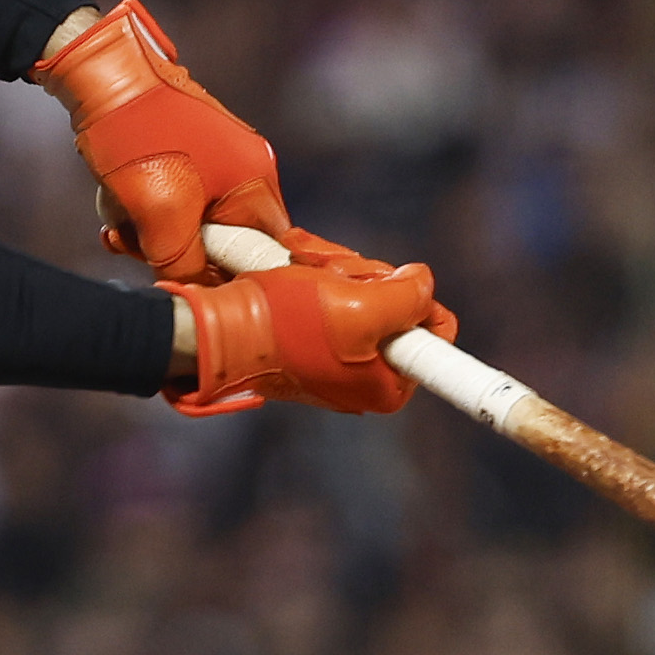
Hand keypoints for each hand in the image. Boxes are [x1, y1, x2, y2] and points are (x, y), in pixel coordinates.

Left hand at [34, 0, 309, 283]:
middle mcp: (245, 167)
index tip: (192, 283)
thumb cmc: (137, 135)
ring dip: (148, 227)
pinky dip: (140, 203)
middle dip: (172, 248)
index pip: (266, 251)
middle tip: (132, 242)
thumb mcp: (161, 214)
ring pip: (186, 221)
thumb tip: (194, 293)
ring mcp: (214, 156)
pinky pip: (169, 196)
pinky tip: (113, 196)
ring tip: (116, 214)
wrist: (98, 70)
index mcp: (256, 180)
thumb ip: (186, 265)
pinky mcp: (184, 148)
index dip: (231, 276)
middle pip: (220, 240)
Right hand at [173, 256, 456, 416]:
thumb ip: (408, 296)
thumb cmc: (283, 326)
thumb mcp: (360, 305)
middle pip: (396, 301)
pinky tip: (293, 271)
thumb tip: (423, 283)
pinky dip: (315, 275)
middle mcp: (367, 376)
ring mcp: (338, 355)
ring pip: (361, 289)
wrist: (218, 330)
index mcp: (389, 385)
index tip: (381, 286)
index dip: (413, 296)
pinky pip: (331, 291)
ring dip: (334, 270)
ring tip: (303, 272)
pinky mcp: (311, 335)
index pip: (436, 331)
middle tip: (331, 278)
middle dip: (363, 277)